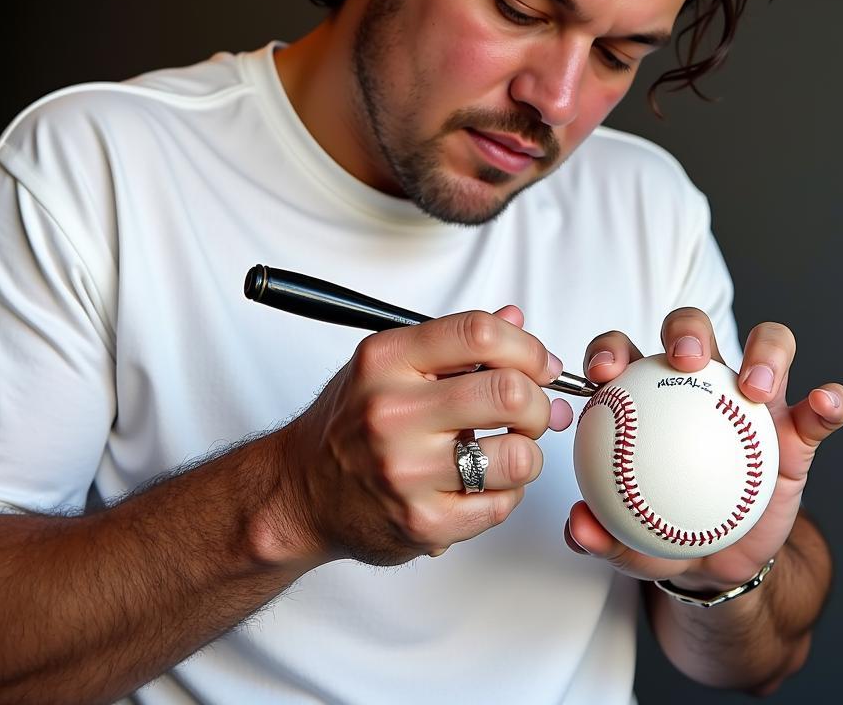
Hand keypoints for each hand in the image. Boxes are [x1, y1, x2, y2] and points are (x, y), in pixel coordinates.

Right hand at [282, 306, 573, 566]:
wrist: (301, 491)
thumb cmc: (350, 422)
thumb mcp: (388, 364)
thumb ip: (453, 341)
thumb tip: (515, 319)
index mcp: (387, 360)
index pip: (480, 333)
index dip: (528, 348)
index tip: (540, 365)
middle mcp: (392, 411)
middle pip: (509, 392)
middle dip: (538, 403)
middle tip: (532, 411)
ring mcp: (407, 471)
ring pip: (519, 456)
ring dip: (528, 453)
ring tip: (508, 449)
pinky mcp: (423, 523)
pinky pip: (502, 504)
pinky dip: (506, 492)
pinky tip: (482, 482)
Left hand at [563, 309, 842, 590]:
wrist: (722, 561)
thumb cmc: (666, 534)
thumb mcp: (631, 541)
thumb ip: (603, 535)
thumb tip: (580, 527)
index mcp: (647, 395)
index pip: (624, 353)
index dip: (611, 349)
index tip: (605, 373)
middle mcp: (700, 383)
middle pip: (693, 329)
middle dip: (687, 329)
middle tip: (684, 360)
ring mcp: (753, 400)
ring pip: (766, 346)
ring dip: (765, 353)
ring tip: (755, 387)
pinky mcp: (797, 430)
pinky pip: (818, 409)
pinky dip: (829, 402)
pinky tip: (825, 407)